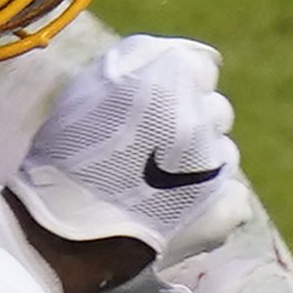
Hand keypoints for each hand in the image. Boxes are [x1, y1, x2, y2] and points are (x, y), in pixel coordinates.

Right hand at [6, 34, 246, 292]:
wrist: (60, 235)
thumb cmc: (65, 157)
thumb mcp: (91, 88)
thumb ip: (143, 61)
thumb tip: (197, 58)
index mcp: (172, 76)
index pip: (202, 68)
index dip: (174, 89)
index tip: (150, 112)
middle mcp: (201, 115)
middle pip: (216, 112)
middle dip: (190, 127)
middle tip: (148, 153)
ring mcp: (217, 165)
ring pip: (224, 156)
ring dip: (200, 167)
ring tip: (157, 189)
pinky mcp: (225, 210)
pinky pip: (232, 196)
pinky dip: (213, 205)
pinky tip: (178, 214)